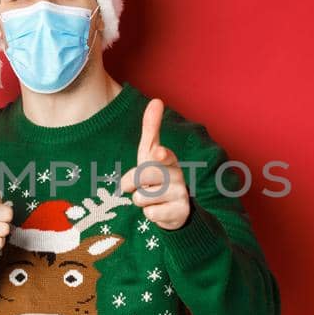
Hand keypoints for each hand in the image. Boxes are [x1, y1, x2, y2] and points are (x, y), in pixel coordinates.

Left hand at [119, 98, 190, 229]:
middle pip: (145, 176)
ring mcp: (180, 194)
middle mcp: (177, 175)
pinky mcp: (180, 213)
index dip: (160, 154)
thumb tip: (156, 100)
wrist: (174, 207)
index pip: (164, 155)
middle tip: (137, 185)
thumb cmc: (156, 174)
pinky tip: (159, 210)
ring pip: (143, 197)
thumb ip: (152, 128)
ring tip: (151, 198)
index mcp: (169, 159)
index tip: (157, 152)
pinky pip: (151, 214)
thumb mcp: (150, 152)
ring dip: (140, 200)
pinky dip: (150, 214)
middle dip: (133, 182)